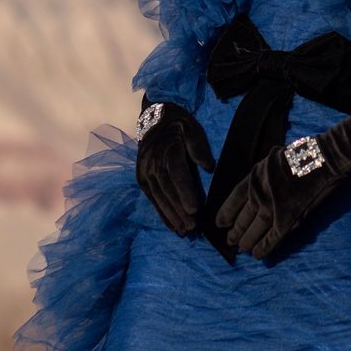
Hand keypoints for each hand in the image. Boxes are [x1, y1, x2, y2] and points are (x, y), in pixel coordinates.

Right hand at [136, 97, 214, 235]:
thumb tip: (208, 166)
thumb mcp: (191, 128)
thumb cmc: (177, 124)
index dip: (185, 193)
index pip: (177, 174)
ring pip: (159, 198)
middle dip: (180, 210)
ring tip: (184, 231)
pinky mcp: (141, 179)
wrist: (152, 119)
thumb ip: (198, 146)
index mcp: (167, 151)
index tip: (195, 209)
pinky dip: (162, 213)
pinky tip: (172, 226)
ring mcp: (145, 173)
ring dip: (172, 216)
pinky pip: (152, 199)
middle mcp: (152, 164)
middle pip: (167, 190)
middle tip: (193, 227)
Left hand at [214, 141, 343, 258]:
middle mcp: (258, 196)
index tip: (221, 223)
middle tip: (230, 240)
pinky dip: (263, 248)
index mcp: (253, 179)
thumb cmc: (301, 154)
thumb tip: (257, 186)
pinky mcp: (286, 221)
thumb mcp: (272, 159)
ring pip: (252, 232)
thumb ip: (262, 175)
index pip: (233, 201)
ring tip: (242, 248)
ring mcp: (271, 210)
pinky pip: (270, 239)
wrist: (319, 160)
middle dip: (235, 232)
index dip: (226, 214)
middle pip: (241, 219)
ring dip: (246, 242)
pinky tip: (257, 254)